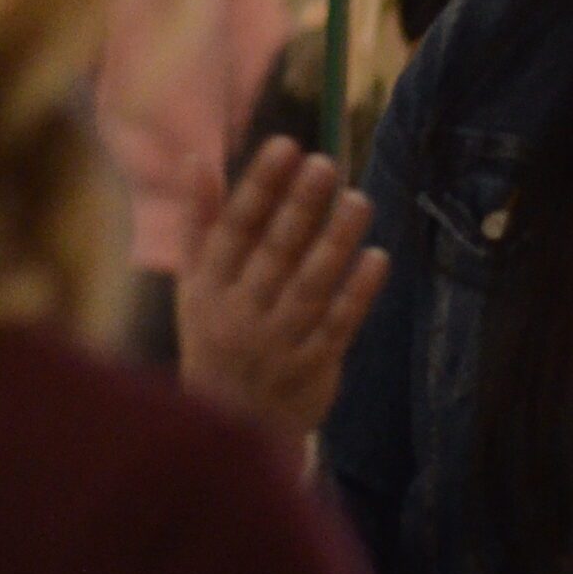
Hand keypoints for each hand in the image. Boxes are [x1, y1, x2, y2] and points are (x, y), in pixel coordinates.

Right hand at [178, 143, 388, 444]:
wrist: (231, 428)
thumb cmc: (214, 340)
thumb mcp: (194, 287)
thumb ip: (200, 224)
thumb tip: (199, 159)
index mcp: (207, 290)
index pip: (235, 229)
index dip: (261, 186)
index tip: (286, 145)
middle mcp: (240, 314)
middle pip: (274, 253)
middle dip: (300, 207)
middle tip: (326, 164)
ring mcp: (278, 343)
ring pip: (311, 286)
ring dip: (337, 242)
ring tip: (359, 200)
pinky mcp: (314, 367)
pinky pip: (339, 324)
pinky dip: (359, 292)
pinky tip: (378, 256)